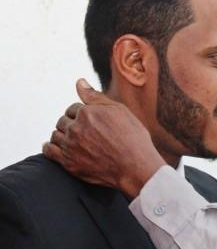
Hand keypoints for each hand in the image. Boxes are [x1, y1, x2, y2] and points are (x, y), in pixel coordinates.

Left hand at [43, 79, 165, 198]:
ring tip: (74, 139)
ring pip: (56, 135)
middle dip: (71, 123)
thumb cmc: (132, 137)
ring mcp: (71, 146)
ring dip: (62, 134)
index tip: (91, 120)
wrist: (135, 165)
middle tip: (84, 130)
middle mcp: (76, 128)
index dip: (82, 113)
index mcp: (87, 112)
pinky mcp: (69, 163)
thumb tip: (79, 82)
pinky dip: (49, 147)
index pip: (74, 108)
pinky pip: (49, 151)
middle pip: (63, 120)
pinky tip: (57, 146)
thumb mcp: (119, 111)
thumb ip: (95, 96)